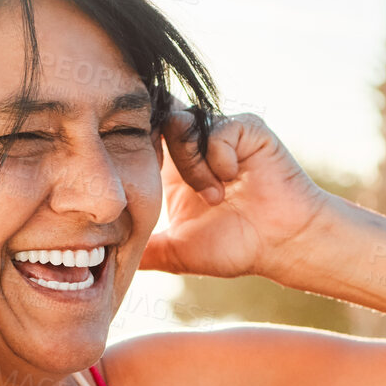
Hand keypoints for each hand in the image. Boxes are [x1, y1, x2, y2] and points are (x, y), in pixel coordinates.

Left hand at [142, 109, 333, 281]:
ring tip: (213, 196)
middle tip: (166, 182)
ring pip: (185, 123)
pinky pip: (219, 126)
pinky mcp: (248, 129)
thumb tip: (102, 264)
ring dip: (191, 161)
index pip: (140, 136)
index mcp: (174, 167)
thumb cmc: (237, 247)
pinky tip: (231, 180)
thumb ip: (144, 250)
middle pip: (156, 120)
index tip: (131, 177)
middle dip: (156, 148)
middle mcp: (196, 144)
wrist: (283, 245)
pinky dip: (218, 156)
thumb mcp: (177, 252)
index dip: (130, 149)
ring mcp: (221, 133)